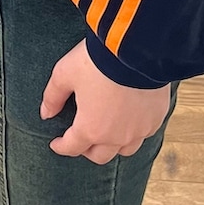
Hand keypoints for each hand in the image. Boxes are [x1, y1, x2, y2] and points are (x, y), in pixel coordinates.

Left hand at [40, 39, 170, 161]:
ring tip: (108, 134)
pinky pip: (144, 133)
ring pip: (125, 149)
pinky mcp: (156, 117)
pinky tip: (131, 119)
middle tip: (81, 140)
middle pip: (99, 156)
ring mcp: (139, 129)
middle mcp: (116, 136)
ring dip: (114, 145)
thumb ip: (53, 96)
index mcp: (91, 129)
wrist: (137, 49)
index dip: (61, 146)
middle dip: (87, 150)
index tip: (56, 143)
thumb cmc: (98, 61)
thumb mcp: (65, 73)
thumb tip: (46, 113)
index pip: (72, 148)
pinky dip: (135, 131)